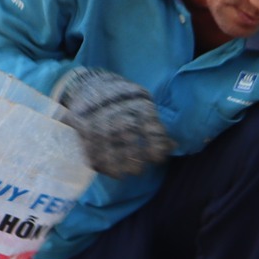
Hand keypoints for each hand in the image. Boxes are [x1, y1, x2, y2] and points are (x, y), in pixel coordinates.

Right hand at [54, 68, 172, 177]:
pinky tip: (105, 170)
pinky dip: (97, 159)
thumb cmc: (125, 100)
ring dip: (114, 161)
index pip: (149, 123)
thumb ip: (156, 126)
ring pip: (107, 140)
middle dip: (133, 154)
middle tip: (138, 171)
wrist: (91, 82)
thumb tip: (174, 146)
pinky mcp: (84, 123)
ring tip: (122, 175)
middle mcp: (119, 108)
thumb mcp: (143, 103)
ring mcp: (99, 115)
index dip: (155, 144)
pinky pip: (89, 142)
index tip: (157, 160)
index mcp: (138, 102)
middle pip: (127, 132)